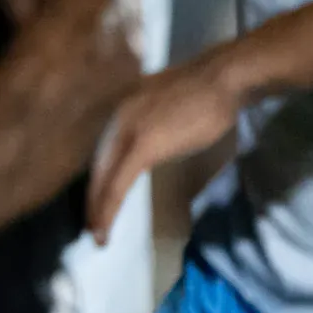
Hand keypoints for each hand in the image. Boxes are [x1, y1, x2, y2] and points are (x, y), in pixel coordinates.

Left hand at [89, 54, 245, 236]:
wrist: (222, 77)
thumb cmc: (203, 92)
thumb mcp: (161, 106)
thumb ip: (145, 123)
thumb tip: (144, 143)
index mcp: (116, 109)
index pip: (99, 151)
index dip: (96, 179)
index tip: (94, 201)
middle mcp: (112, 118)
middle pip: (95, 166)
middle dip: (91, 198)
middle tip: (90, 225)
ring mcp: (125, 130)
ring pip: (102, 178)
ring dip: (98, 209)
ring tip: (97, 234)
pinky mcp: (142, 145)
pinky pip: (118, 183)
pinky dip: (109, 207)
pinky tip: (105, 226)